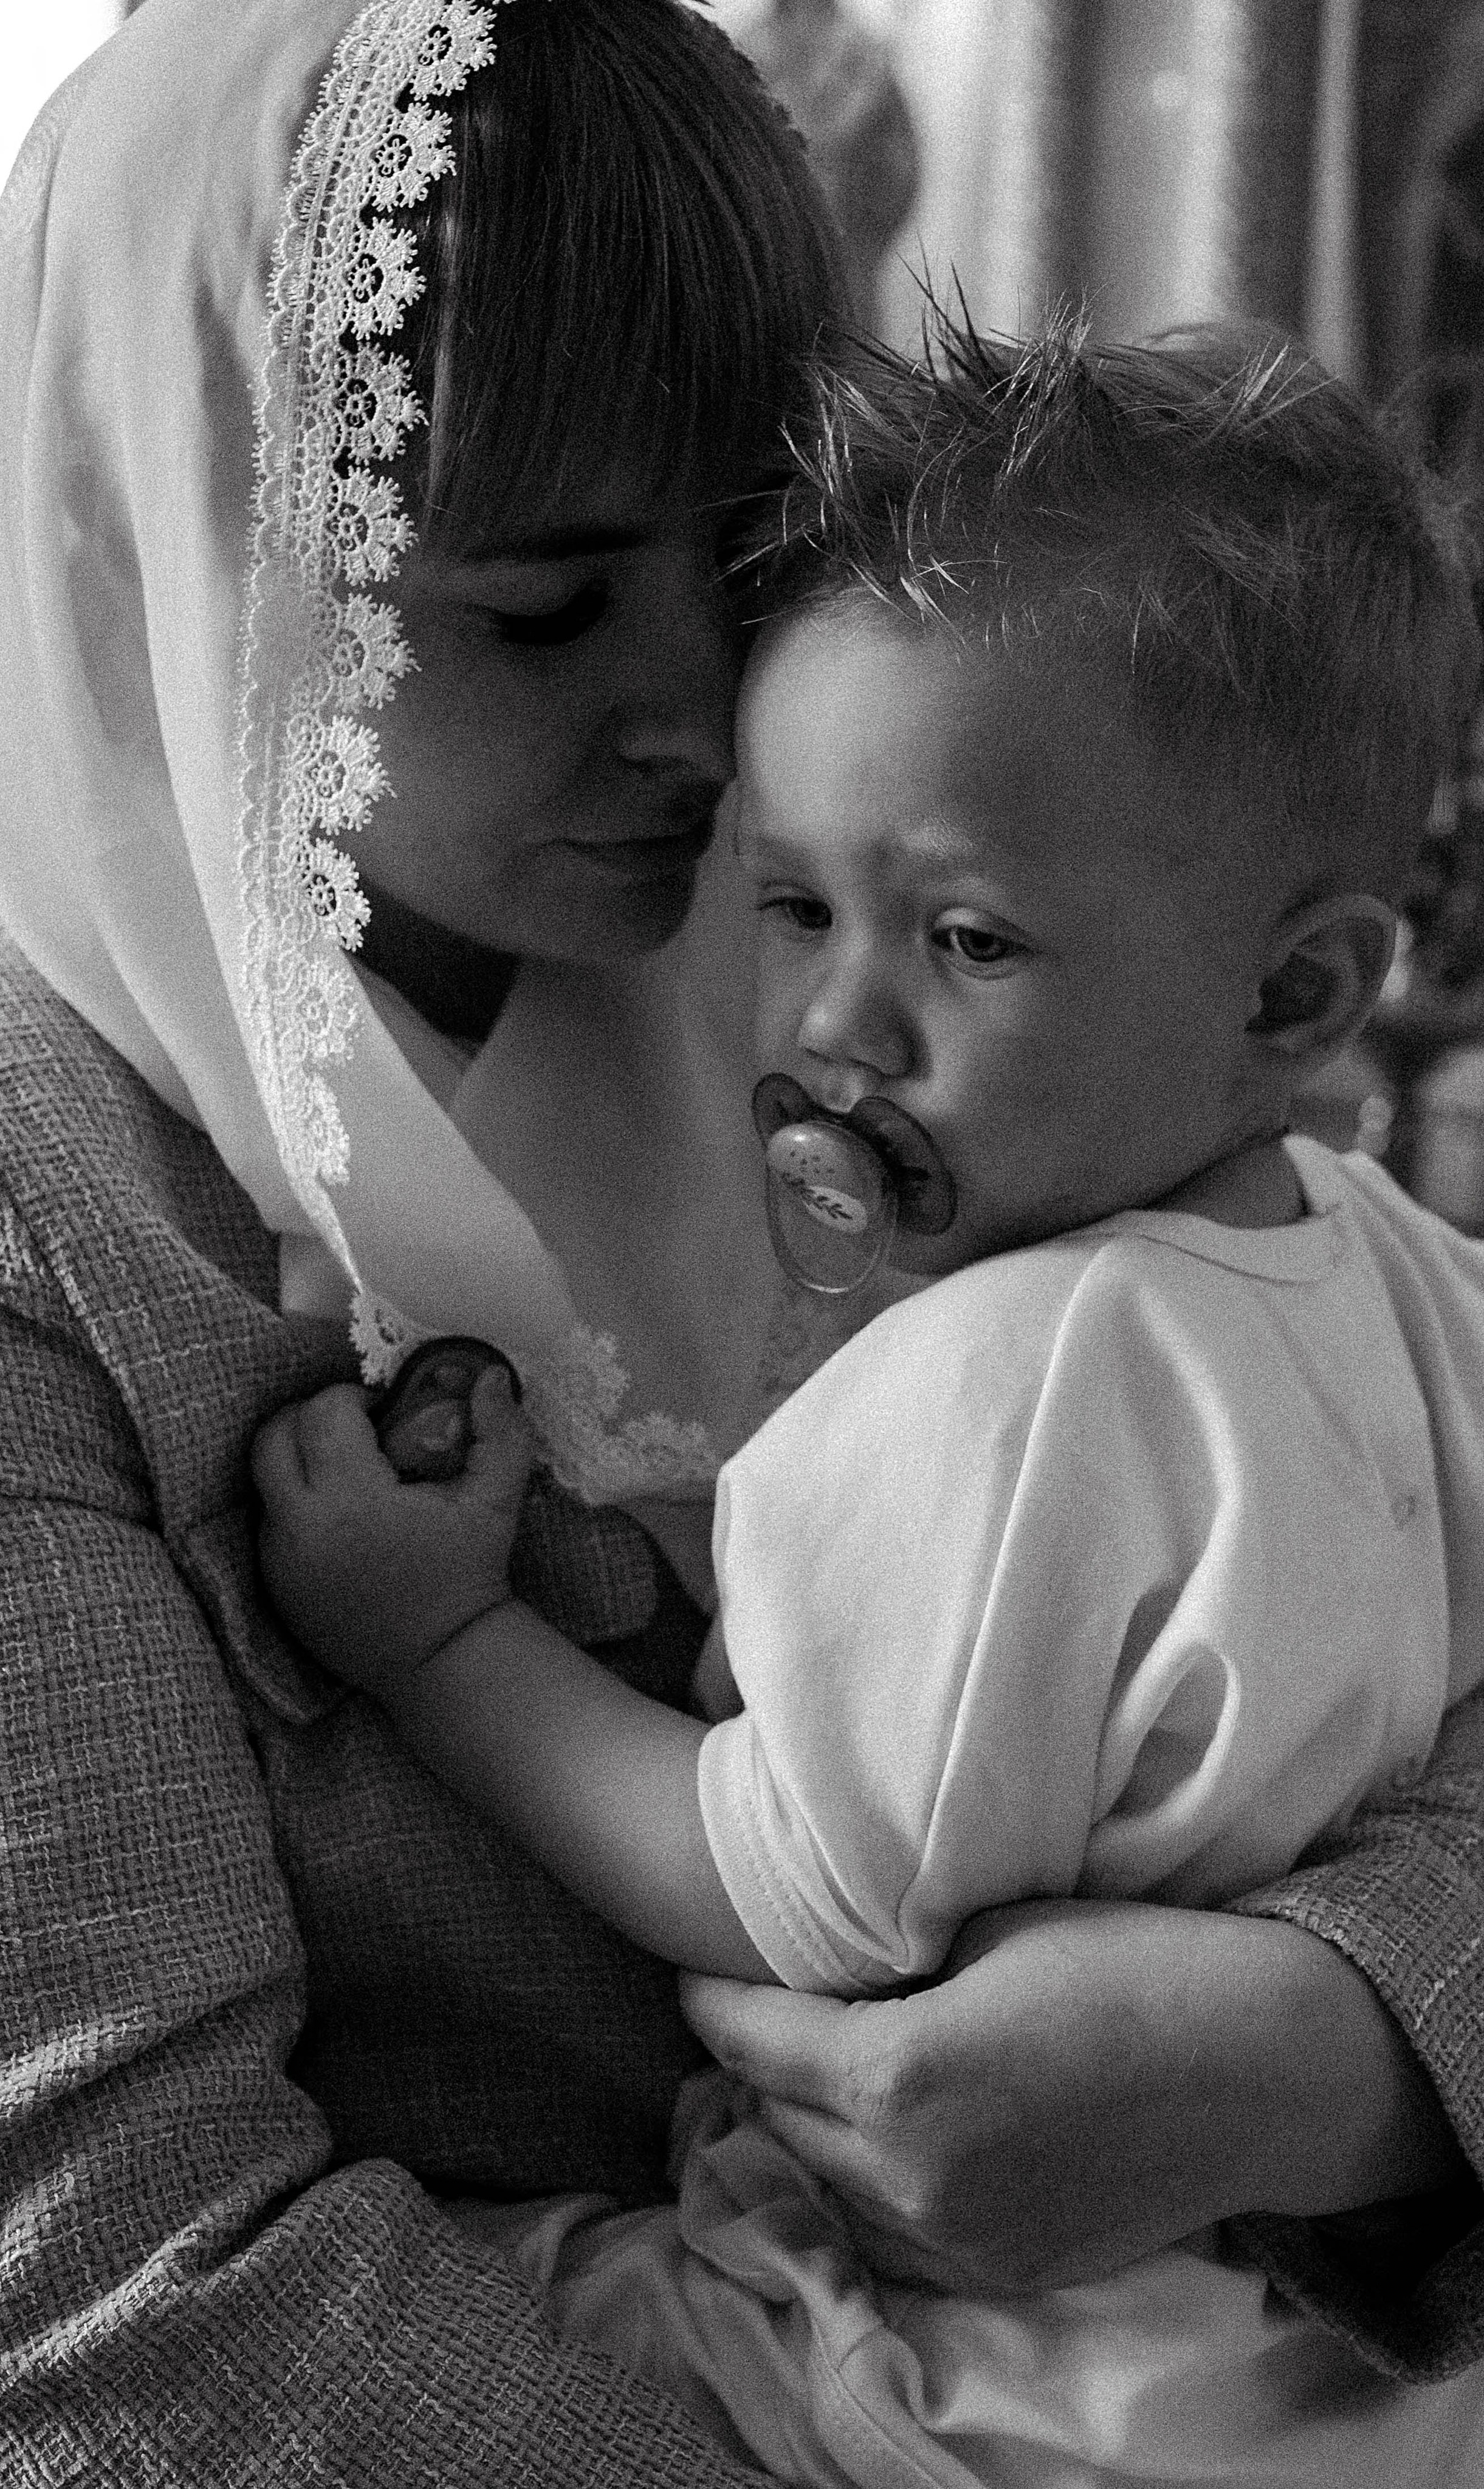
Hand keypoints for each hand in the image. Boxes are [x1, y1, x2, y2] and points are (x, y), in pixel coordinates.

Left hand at [251, 1365, 533, 1701]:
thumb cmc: (469, 1574)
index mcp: (351, 1499)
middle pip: (273, 1436)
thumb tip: (492, 1375)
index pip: (323, 1413)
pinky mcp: (273, 1583)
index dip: (352, 1397)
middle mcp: (301, 1526)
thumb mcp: (496, 1501)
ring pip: (263, 1478)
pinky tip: (341, 1516)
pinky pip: (270, 1521)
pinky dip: (295, 1503)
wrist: (439, 1659)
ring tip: (346, 1469)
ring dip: (297, 1459)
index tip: (383, 1411)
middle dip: (310, 1417)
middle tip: (353, 1427)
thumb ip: (501, 1432)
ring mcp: (279, 1558)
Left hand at [680, 1895, 1464, 2294]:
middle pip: (778, 2117)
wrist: (1257, 2063)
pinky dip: (864, 2182)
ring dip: (804, 2130)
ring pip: (828, 2186)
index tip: (694, 1967)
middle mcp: (909, 2177)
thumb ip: (893, 1962)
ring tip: (801, 2073)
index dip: (712, 1996)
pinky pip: (891, 2231)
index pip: (751, 2039)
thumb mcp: (988, 1931)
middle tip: (752, 2008)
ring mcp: (957, 2238)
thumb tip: (840, 1967)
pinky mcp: (1004, 2267)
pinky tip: (873, 2136)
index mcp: (895, 2078)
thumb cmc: (1130, 1962)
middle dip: (755, 2061)